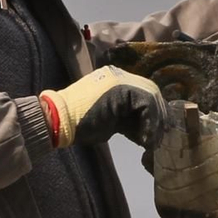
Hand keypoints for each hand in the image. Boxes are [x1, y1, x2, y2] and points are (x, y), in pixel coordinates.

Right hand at [41, 66, 164, 148]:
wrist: (60, 120)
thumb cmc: (79, 124)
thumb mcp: (110, 120)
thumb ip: (128, 118)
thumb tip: (147, 129)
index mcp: (116, 79)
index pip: (144, 93)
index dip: (153, 114)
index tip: (152, 135)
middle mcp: (120, 75)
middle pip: (151, 92)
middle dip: (158, 117)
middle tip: (157, 139)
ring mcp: (120, 78)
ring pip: (151, 96)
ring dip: (155, 122)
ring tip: (151, 142)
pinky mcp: (121, 87)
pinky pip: (146, 102)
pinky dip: (150, 122)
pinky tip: (145, 139)